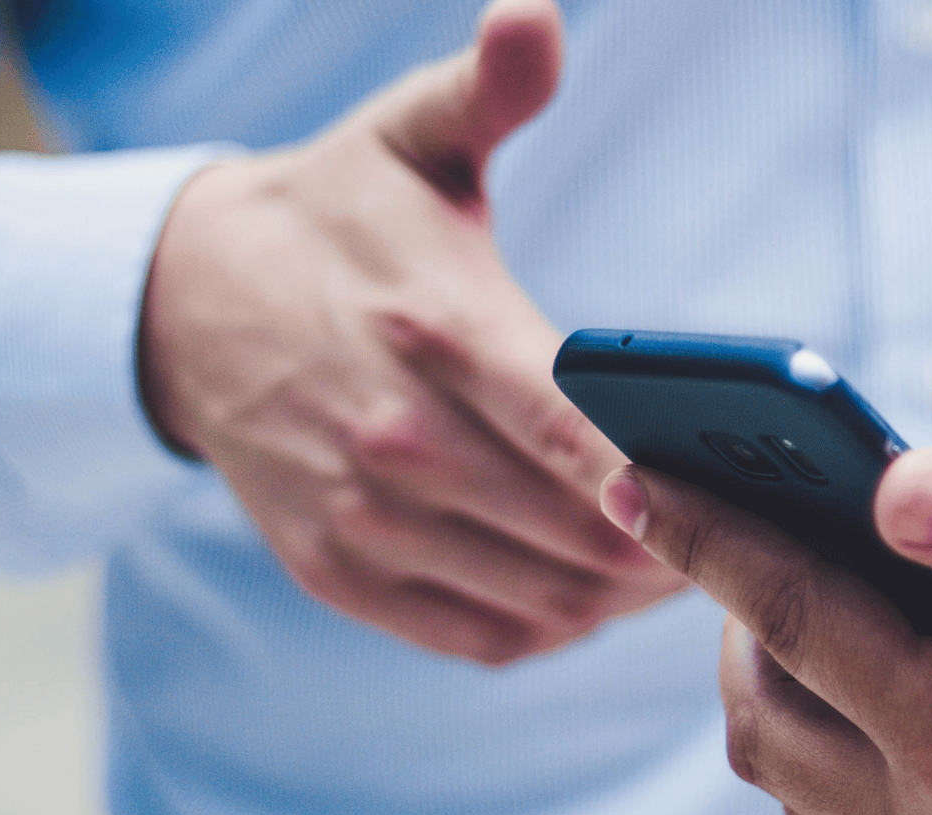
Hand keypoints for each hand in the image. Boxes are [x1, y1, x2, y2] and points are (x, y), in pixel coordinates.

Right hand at [139, 0, 684, 663]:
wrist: (184, 303)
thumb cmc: (337, 217)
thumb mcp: (410, 136)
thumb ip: (488, 88)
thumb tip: (536, 19)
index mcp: (435, 330)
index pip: (576, 434)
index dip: (667, 481)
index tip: (741, 492)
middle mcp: (395, 438)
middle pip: (578, 533)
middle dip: (676, 544)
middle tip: (746, 532)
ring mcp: (363, 517)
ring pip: (542, 598)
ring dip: (626, 596)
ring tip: (689, 563)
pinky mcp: (340, 571)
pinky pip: (482, 636)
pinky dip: (555, 627)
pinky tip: (597, 593)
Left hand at [601, 448, 931, 814]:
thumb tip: (892, 477)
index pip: (791, 617)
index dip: (704, 537)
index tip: (630, 474)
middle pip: (764, 718)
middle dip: (731, 616)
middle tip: (748, 526)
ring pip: (797, 787)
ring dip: (775, 689)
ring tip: (808, 600)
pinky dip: (828, 752)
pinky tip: (879, 692)